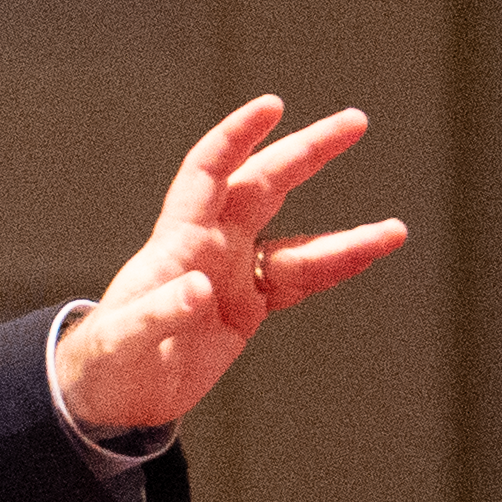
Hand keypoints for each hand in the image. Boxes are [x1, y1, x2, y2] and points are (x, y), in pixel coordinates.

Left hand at [53, 98, 404, 437]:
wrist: (113, 395)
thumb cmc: (107, 359)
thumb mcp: (124, 338)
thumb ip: (158, 312)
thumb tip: (201, 288)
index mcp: (177, 242)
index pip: (209, 171)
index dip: (237, 136)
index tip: (272, 106)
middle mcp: (210, 247)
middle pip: (264, 186)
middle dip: (307, 152)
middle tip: (354, 122)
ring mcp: (233, 275)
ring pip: (296, 242)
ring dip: (344, 237)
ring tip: (395, 230)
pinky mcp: (247, 309)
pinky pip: (298, 282)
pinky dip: (334, 269)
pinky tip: (369, 255)